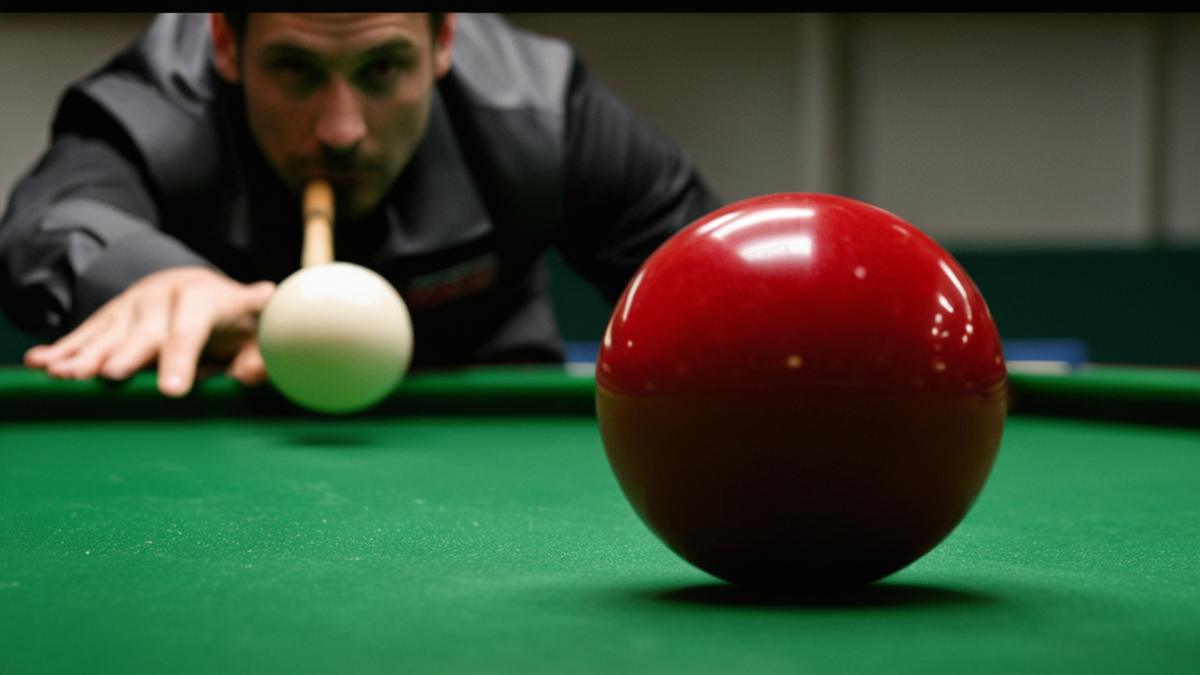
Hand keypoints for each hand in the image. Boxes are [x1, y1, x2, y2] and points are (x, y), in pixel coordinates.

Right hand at [24, 266, 275, 396]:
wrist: (200, 285)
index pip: (191, 329)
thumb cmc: (235, 320)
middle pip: (143, 331)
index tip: (173, 389)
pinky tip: (40, 362)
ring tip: (63, 375)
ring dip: (84, 354)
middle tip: (109, 376)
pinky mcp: (112, 316)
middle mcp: (164, 297)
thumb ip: (258, 355)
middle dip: (126, 354)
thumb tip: (252, 375)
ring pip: (108, 333)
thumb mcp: (256, 333)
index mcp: (205, 299)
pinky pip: (86, 334)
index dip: (181, 357)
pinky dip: (64, 348)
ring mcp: (133, 305)